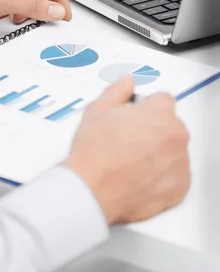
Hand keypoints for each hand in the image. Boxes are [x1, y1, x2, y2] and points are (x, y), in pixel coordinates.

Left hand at [0, 0, 71, 24]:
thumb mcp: (4, 0)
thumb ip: (34, 7)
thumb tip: (56, 10)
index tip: (65, 12)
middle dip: (44, 2)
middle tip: (53, 19)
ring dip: (29, 7)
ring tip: (30, 19)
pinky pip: (10, 0)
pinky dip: (15, 10)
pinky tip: (12, 18)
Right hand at [65, 76, 189, 224]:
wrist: (91, 190)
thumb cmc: (94, 152)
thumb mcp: (98, 110)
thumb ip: (118, 90)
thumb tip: (127, 81)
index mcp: (160, 114)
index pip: (163, 100)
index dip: (146, 106)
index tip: (136, 116)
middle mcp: (176, 137)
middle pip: (171, 125)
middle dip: (154, 129)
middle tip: (129, 140)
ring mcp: (180, 164)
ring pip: (174, 151)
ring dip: (160, 152)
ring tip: (132, 160)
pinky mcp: (180, 188)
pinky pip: (176, 176)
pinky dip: (163, 176)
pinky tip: (140, 175)